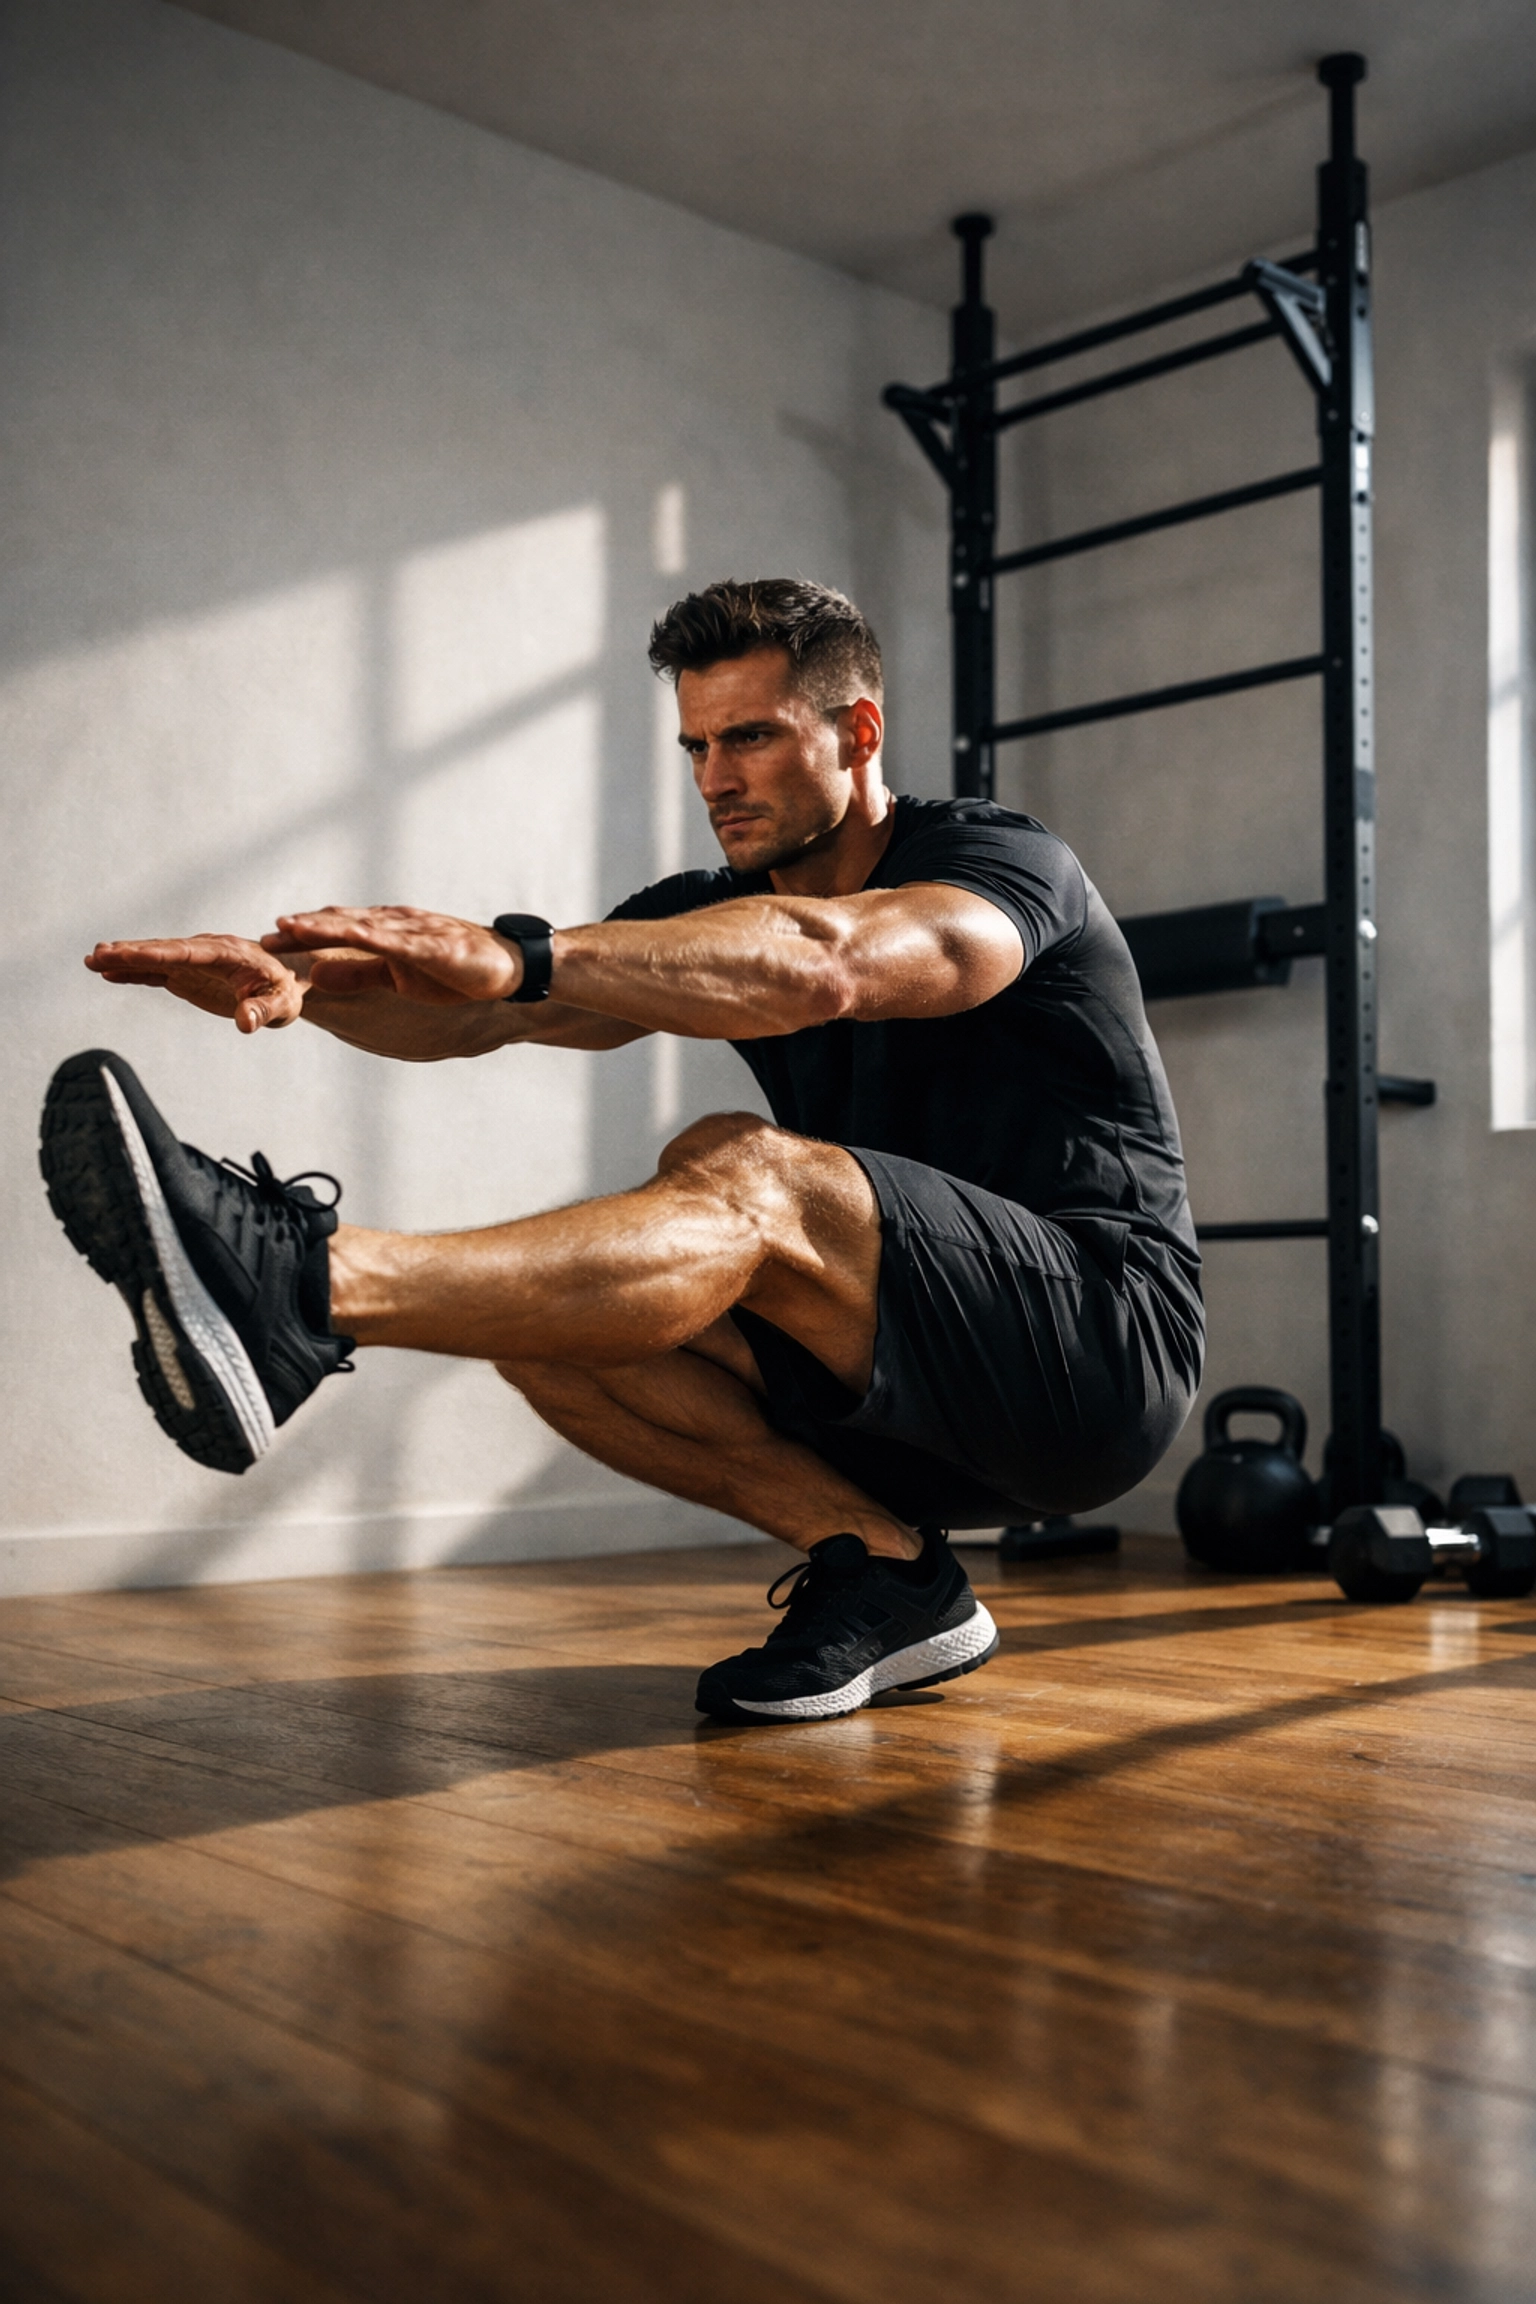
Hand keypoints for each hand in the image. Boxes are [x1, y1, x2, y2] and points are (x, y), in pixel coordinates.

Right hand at [85, 934, 306, 1033]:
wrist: (285, 985)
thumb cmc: (285, 992)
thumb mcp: (281, 1005)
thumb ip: (262, 1011)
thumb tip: (245, 1023)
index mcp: (228, 953)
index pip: (188, 952)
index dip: (158, 953)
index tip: (130, 953)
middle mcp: (206, 951)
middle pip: (164, 951)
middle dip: (131, 952)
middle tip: (98, 953)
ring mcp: (194, 962)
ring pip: (155, 958)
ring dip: (125, 958)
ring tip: (92, 959)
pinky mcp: (187, 975)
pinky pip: (156, 972)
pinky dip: (133, 971)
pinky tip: (108, 971)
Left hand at [264, 906, 520, 1005]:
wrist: (507, 967)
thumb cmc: (456, 970)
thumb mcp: (398, 977)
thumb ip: (359, 974)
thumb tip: (318, 976)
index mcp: (386, 933)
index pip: (337, 931)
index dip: (303, 936)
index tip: (270, 942)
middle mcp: (395, 925)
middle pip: (341, 924)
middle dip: (304, 929)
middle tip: (268, 935)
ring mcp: (414, 933)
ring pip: (363, 926)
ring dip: (328, 926)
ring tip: (295, 928)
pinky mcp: (434, 946)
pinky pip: (399, 940)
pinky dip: (373, 936)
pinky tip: (351, 934)